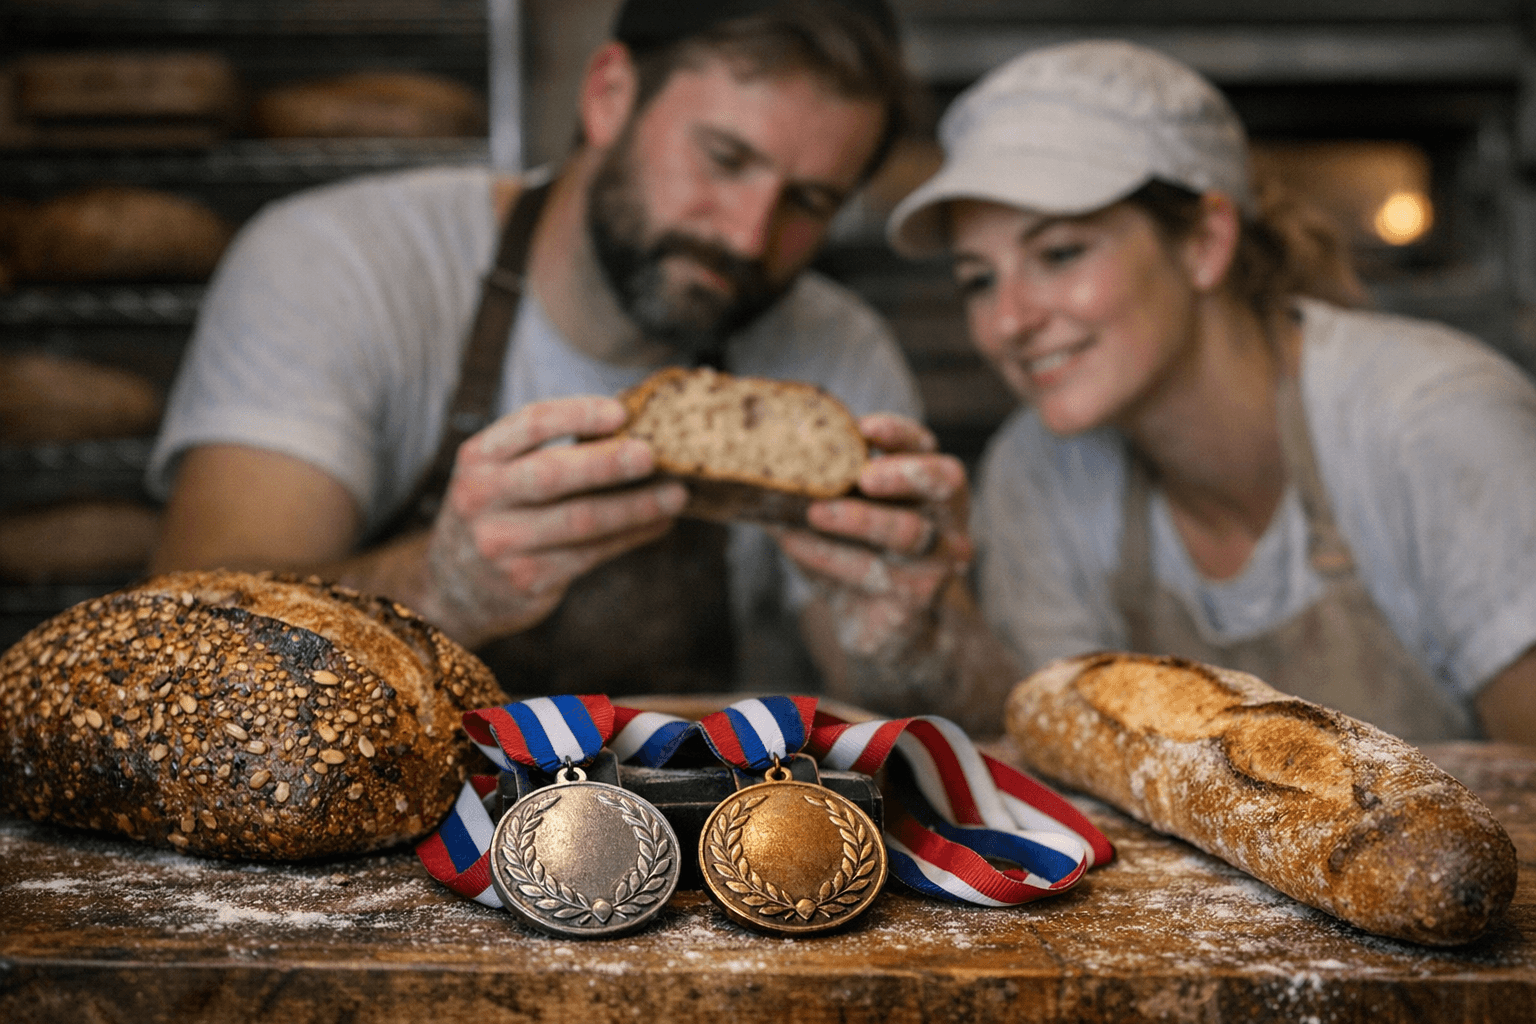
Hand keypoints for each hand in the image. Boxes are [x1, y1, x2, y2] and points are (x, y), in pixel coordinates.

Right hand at [423, 395, 685, 645]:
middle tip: (652, 455)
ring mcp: (502, 543)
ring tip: (676, 495)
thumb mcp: (499, 476)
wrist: (454, 588)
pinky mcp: (527, 579)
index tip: (621, 411)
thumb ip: (547, 452)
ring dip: (636, 507)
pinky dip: (631, 537)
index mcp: (478, 458)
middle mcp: (481, 499)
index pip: (531, 424)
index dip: (578, 414)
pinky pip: (591, 554)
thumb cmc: (497, 514)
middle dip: (608, 463)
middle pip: (553, 474)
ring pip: (580, 520)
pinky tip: (659, 525)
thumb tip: (632, 427)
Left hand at [776, 413, 971, 661]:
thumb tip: (759, 459)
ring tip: (815, 511)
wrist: (884, 632)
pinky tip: (794, 543)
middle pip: (946, 481)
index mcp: (926, 486)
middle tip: (864, 475)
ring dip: (858, 518)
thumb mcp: (842, 520)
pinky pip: (872, 572)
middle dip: (905, 471)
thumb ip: (818, 490)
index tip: (863, 427)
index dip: (898, 433)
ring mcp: (937, 560)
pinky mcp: (917, 597)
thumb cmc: (859, 559)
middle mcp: (945, 517)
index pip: (924, 446)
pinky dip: (828, 555)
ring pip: (909, 530)